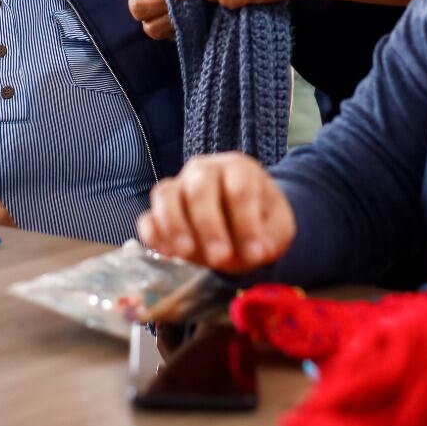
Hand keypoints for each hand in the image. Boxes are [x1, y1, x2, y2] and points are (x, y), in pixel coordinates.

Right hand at [136, 152, 295, 273]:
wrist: (242, 220)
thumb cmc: (260, 220)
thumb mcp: (278, 227)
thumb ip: (272, 236)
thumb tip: (257, 250)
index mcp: (238, 168)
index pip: (239, 189)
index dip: (247, 223)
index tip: (256, 254)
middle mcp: (204, 170)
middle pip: (199, 187)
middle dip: (209, 224)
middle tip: (220, 257)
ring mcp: (179, 187)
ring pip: (166, 194)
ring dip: (174, 225)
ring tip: (185, 253)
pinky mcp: (161, 211)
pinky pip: (148, 216)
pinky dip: (152, 234)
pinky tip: (165, 253)